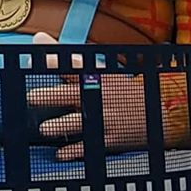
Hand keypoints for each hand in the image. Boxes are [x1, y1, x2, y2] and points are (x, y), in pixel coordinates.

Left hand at [28, 31, 148, 160]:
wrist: (157, 113)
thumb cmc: (118, 89)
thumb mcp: (98, 69)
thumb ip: (64, 57)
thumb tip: (38, 37)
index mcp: (95, 76)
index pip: (72, 65)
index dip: (56, 61)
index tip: (39, 57)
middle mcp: (99, 96)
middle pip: (73, 94)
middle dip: (53, 96)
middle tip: (33, 96)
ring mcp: (105, 118)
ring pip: (79, 122)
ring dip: (61, 126)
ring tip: (44, 129)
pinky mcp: (109, 139)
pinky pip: (88, 146)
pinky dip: (73, 151)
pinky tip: (59, 153)